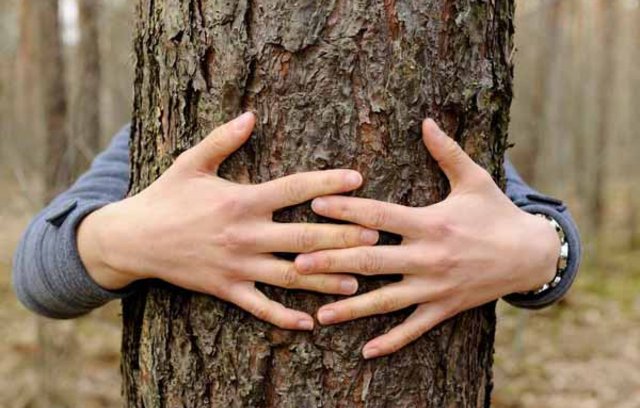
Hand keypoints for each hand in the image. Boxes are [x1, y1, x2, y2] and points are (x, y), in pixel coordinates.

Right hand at [77, 112, 378, 329]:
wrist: (132, 239)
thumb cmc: (165, 196)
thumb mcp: (191, 162)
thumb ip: (223, 139)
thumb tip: (252, 114)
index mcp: (241, 200)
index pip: (293, 189)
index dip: (327, 184)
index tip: (357, 179)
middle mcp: (244, 235)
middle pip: (304, 236)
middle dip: (342, 237)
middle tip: (376, 238)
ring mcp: (236, 265)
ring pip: (290, 275)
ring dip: (325, 280)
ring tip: (357, 283)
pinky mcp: (225, 289)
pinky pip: (259, 307)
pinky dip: (284, 316)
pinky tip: (309, 324)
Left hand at [295, 119, 559, 356]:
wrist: (531, 255)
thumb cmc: (497, 213)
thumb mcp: (475, 179)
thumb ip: (446, 152)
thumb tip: (426, 120)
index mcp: (431, 223)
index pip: (379, 215)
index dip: (346, 208)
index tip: (314, 204)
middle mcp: (429, 257)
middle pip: (372, 260)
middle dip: (333, 263)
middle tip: (297, 265)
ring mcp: (436, 287)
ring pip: (387, 300)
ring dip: (352, 308)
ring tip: (320, 315)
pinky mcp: (445, 308)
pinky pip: (414, 328)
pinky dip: (392, 341)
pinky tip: (366, 352)